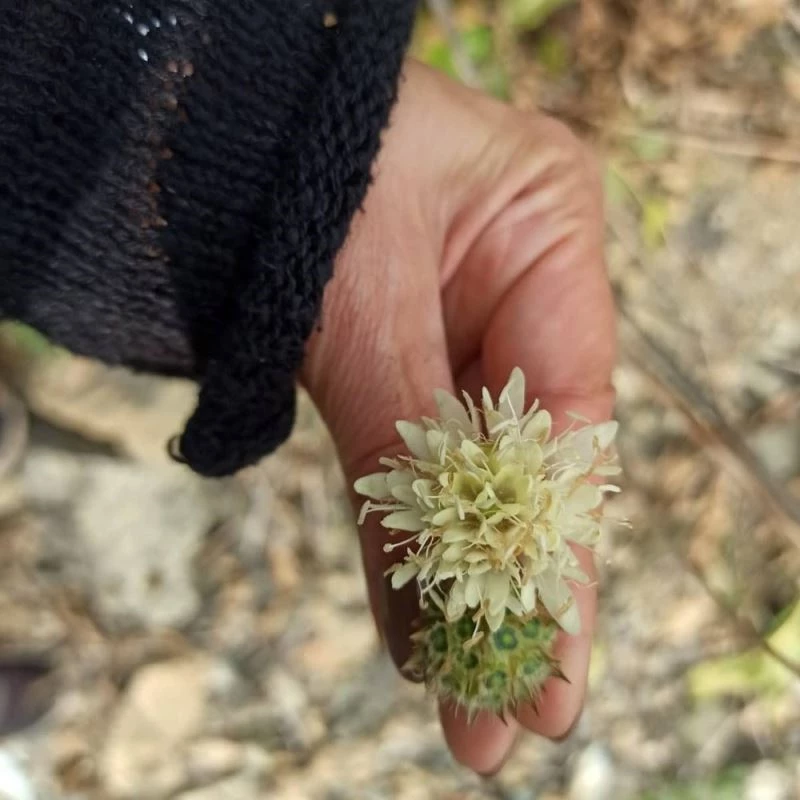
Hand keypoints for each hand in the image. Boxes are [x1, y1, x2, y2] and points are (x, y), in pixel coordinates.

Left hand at [301, 60, 615, 773]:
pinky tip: (417, 622)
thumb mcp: (355, 303)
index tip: (551, 668)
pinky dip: (403, 535)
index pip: (572, 416)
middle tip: (512, 717)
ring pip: (465, 469)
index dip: (559, 550)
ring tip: (466, 695)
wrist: (191, 120)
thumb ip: (397, 452)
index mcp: (546, 225)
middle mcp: (514, 280)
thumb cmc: (292, 160)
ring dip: (455, 579)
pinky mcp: (396, 345)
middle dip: (512, 588)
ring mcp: (456, 317)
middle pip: (528, 457)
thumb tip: (426, 617)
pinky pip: (408, 454)